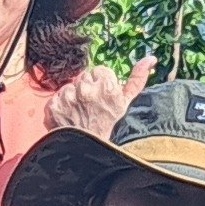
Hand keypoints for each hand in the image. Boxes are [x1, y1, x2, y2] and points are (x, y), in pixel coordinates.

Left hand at [38, 55, 154, 143]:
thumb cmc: (107, 123)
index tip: (101, 96)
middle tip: (90, 104)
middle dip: (87, 88)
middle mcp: (87, 90)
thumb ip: (137, 79)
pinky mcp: (54, 105)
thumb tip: (151, 58)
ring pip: (70, 85)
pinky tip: (68, 113)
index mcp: (107, 87)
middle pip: (84, 76)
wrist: (86, 147)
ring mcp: (69, 98)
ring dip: (73, 95)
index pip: (99, 70)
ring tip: (79, 110)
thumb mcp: (125, 102)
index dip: (101, 83)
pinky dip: (61, 104)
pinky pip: (56, 95)